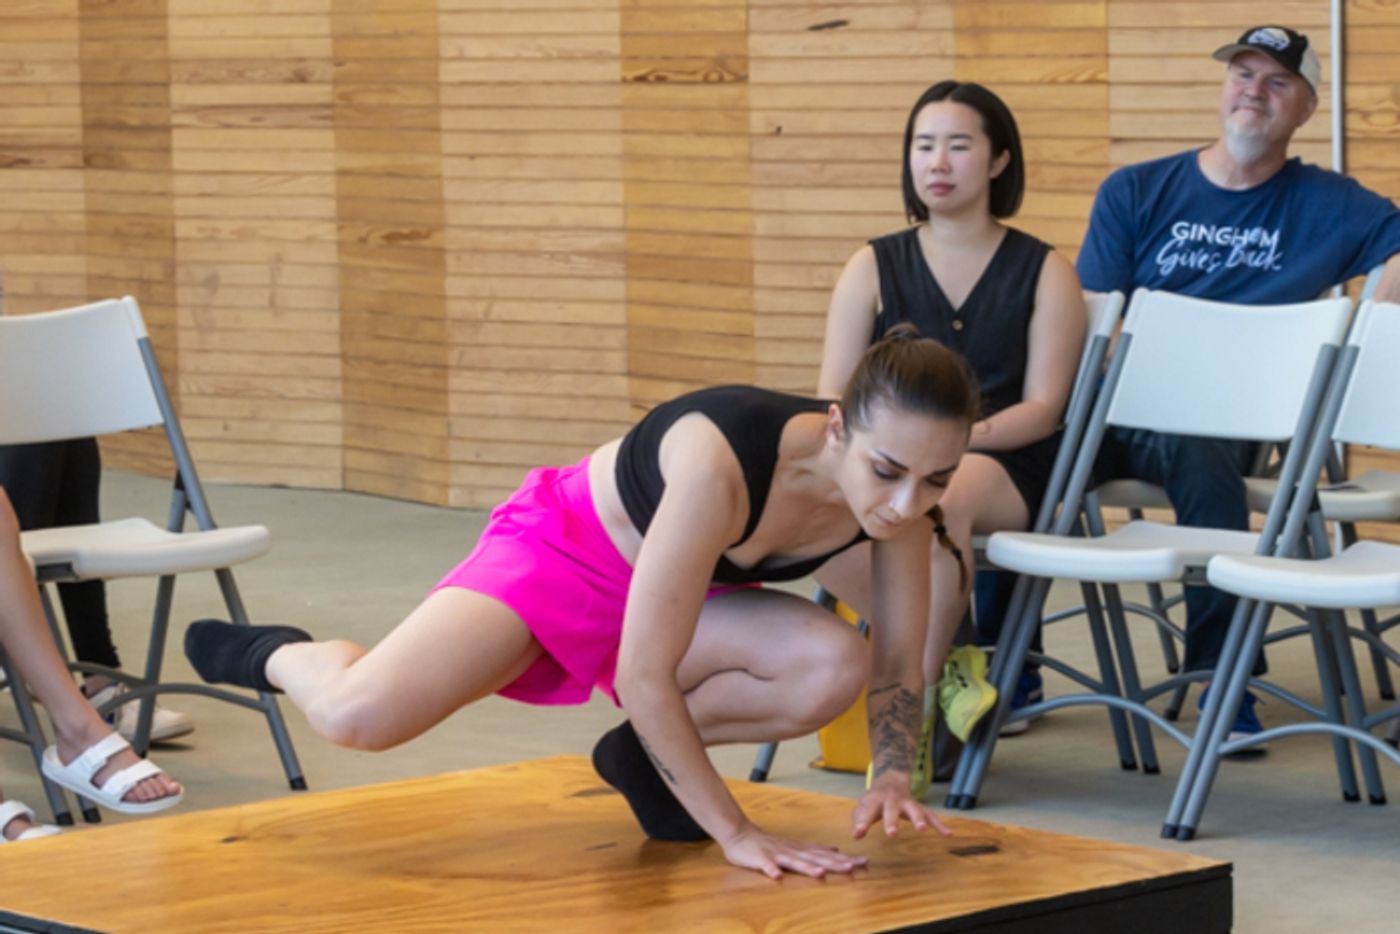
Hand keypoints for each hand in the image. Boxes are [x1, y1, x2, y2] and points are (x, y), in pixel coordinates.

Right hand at [719, 823, 867, 879]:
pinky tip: (777, 876)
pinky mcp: (760, 858)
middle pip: (816, 858)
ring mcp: (776, 854)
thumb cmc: (767, 844)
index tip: (864, 862)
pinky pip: (766, 865)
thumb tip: (834, 850)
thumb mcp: (794, 845)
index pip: (826, 855)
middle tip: (853, 867)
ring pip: (794, 861)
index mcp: (800, 850)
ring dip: (807, 868)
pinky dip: (771, 870)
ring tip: (820, 874)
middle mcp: (792, 851)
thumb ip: (812, 849)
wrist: (740, 834)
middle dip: (834, 864)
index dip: (845, 859)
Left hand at [851, 773, 952, 839]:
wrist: (891, 779)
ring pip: (914, 809)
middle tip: (891, 834)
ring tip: (921, 829)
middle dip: (892, 821)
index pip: (867, 811)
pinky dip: (940, 825)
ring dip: (918, 818)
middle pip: (892, 809)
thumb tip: (856, 836)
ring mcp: (907, 803)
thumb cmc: (874, 800)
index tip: (858, 834)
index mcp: (875, 800)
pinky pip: (931, 816)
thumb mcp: (863, 807)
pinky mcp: (919, 808)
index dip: (862, 822)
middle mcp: (892, 800)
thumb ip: (859, 821)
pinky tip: (948, 835)